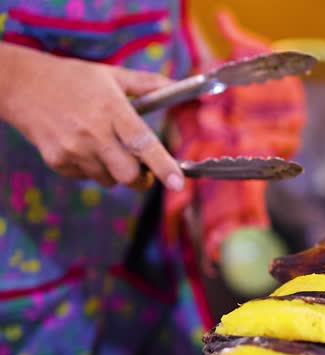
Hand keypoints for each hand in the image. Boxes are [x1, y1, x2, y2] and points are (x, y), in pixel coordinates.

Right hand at [0, 43, 183, 189]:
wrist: (20, 85)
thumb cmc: (72, 79)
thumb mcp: (112, 75)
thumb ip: (148, 83)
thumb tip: (177, 85)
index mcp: (111, 109)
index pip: (142, 143)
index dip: (162, 166)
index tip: (178, 183)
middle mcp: (92, 132)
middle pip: (128, 175)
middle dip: (142, 179)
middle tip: (143, 170)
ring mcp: (72, 149)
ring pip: (109, 180)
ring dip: (115, 172)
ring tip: (104, 147)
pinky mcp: (56, 161)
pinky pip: (86, 177)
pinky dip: (91, 169)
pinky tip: (82, 147)